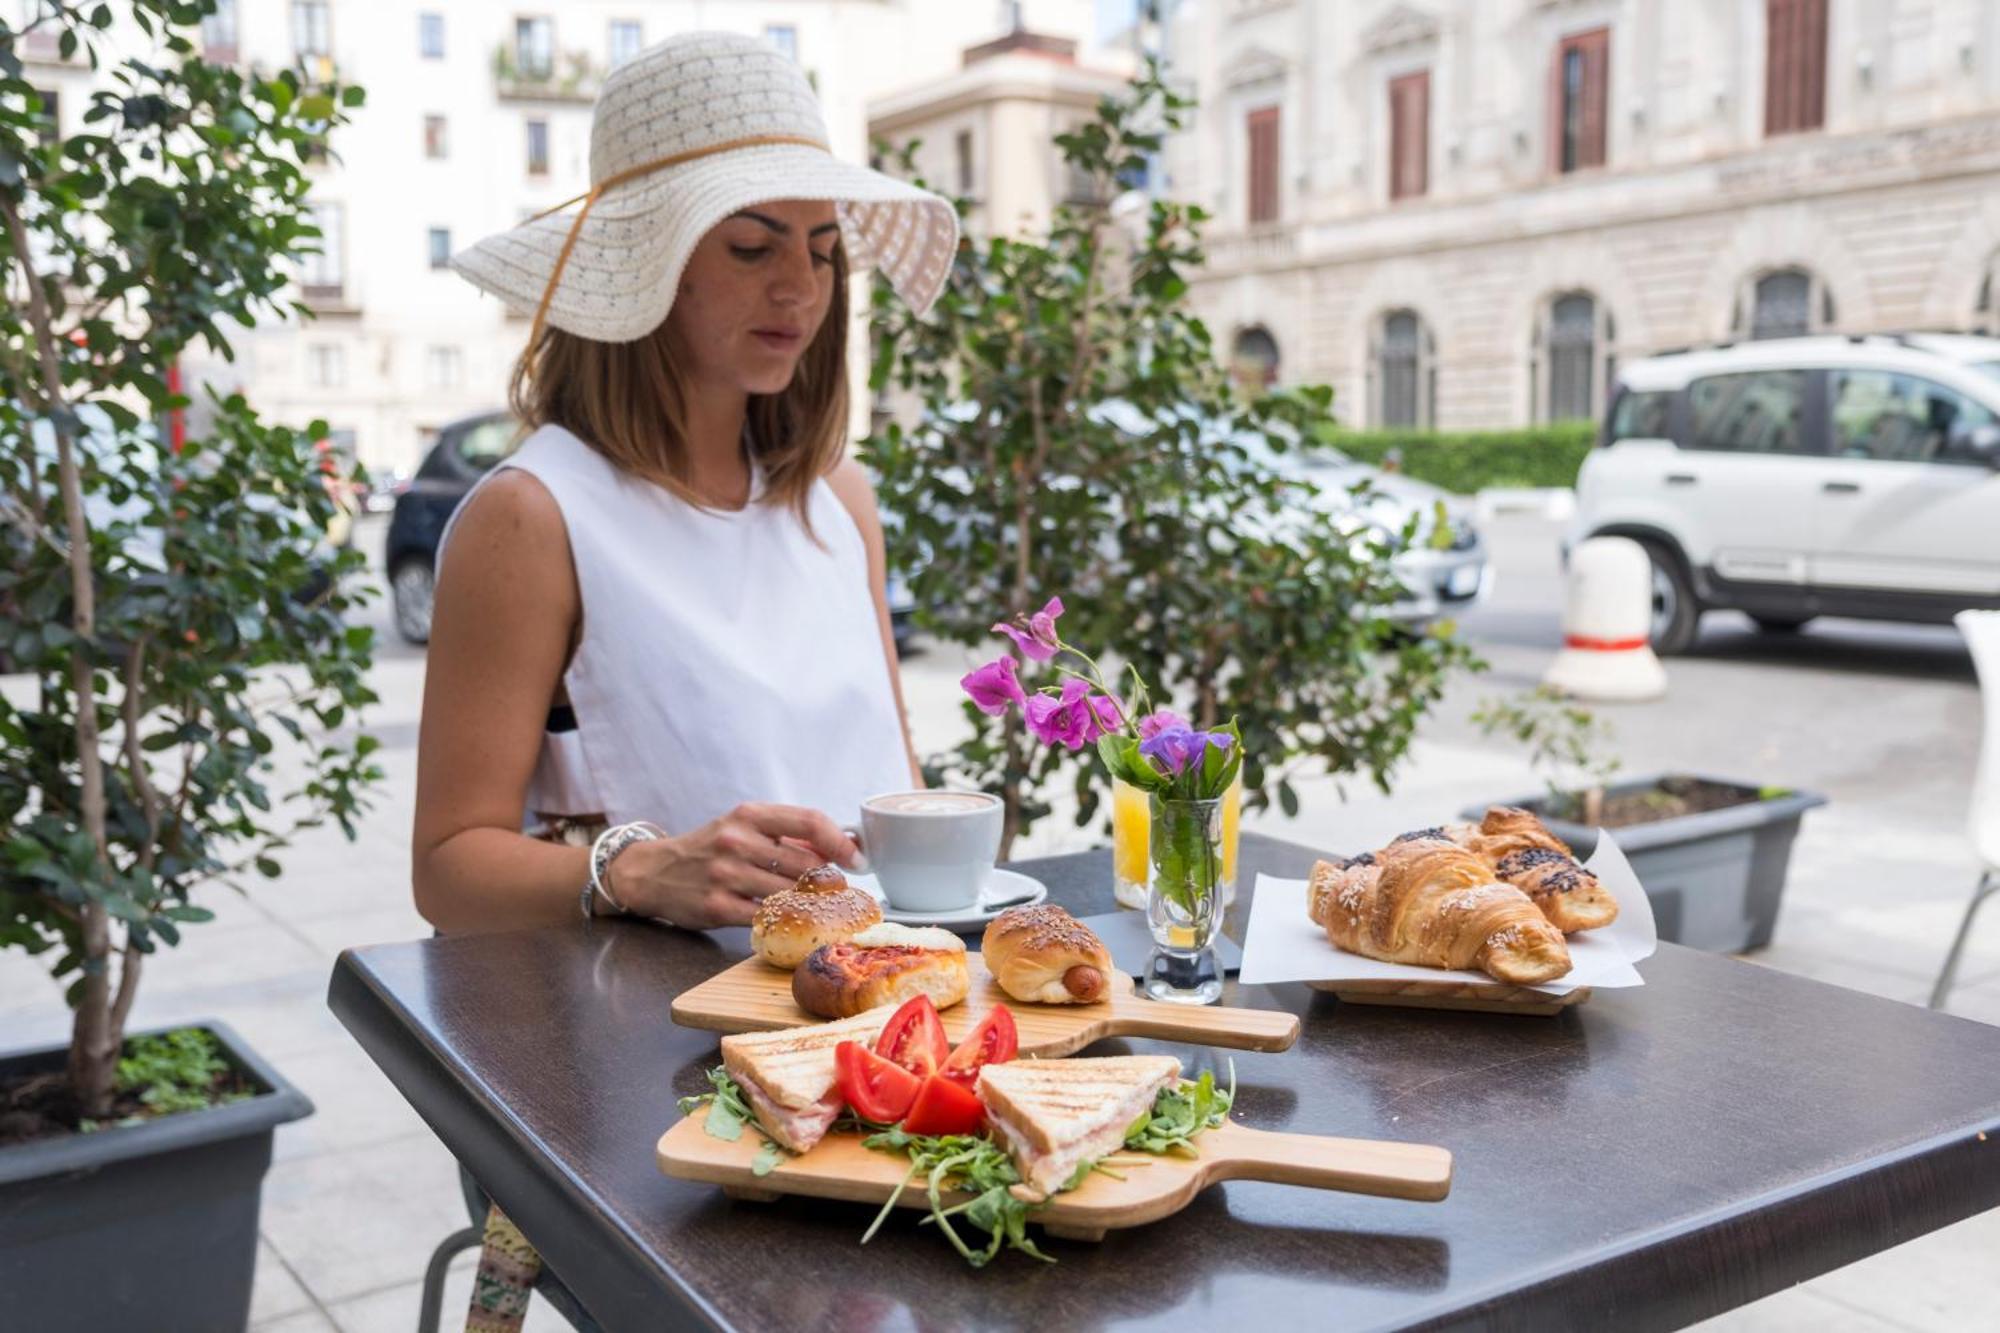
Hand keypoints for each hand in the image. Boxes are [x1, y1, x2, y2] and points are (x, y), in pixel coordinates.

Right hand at [608, 803, 861, 928]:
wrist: (653, 872)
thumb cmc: (709, 848)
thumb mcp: (743, 826)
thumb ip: (787, 833)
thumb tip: (842, 842)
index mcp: (749, 815)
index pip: (810, 821)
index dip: (841, 842)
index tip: (857, 859)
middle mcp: (737, 841)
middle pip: (806, 862)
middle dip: (828, 879)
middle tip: (836, 890)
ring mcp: (726, 875)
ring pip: (790, 892)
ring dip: (809, 903)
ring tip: (815, 907)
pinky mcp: (717, 907)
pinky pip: (765, 917)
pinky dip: (782, 921)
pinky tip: (787, 921)